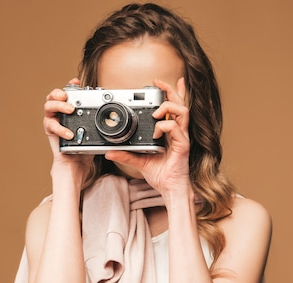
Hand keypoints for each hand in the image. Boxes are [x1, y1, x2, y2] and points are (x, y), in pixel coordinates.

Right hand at [43, 78, 93, 180]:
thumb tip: (112, 111)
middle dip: (59, 92)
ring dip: (58, 106)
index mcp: (69, 109)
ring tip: (70, 110)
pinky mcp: (50, 132)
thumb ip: (98, 120)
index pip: (67, 93)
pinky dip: (61, 128)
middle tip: (67, 96)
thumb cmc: (84, 145)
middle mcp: (59, 113)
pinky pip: (51, 125)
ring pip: (48, 106)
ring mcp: (53, 121)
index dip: (70, 85)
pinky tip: (70, 133)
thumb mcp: (94, 130)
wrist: (76, 163)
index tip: (76, 81)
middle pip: (53, 96)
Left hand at [104, 77, 190, 195]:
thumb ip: (126, 154)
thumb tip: (109, 152)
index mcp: (170, 132)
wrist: (170, 189)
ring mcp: (181, 137)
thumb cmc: (161, 175)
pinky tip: (156, 132)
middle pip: (180, 103)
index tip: (157, 83)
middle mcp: (178, 132)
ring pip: (182, 111)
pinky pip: (176, 128)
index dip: (170, 93)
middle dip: (170, 89)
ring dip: (168, 107)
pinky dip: (164, 126)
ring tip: (155, 112)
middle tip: (158, 82)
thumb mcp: (139, 161)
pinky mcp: (183, 145)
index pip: (174, 107)